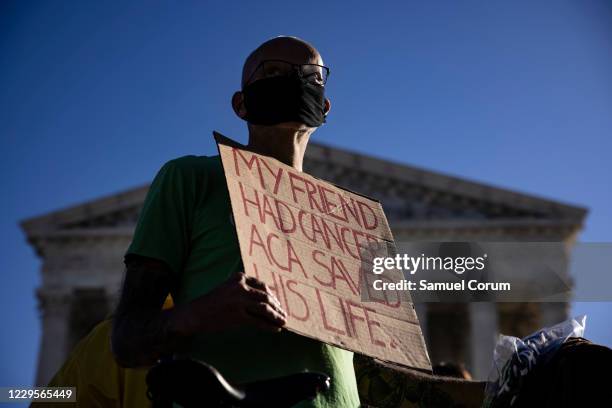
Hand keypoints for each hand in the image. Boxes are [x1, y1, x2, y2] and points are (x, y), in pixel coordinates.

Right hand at [172, 272, 286, 335]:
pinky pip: (259, 321)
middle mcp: (240, 287)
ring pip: (265, 309)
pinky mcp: (238, 316)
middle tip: (283, 314)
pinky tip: (275, 329)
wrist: (195, 314)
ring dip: (276, 316)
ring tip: (282, 322)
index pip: (262, 286)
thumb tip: (267, 300)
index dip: (273, 296)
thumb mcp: (229, 288)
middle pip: (266, 297)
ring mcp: (239, 302)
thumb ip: (245, 290)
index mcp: (239, 278)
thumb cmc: (213, 302)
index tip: (278, 303)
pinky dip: (269, 326)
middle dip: (277, 307)